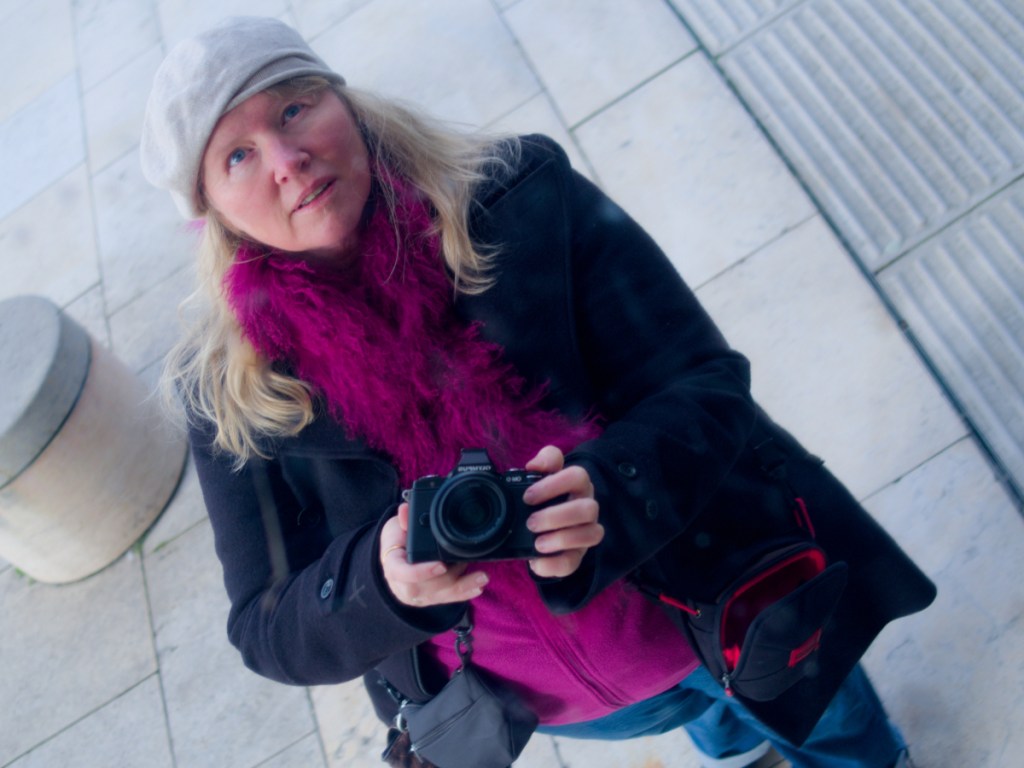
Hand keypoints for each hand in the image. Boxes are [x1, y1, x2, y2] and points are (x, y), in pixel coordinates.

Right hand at [379, 504, 488, 607]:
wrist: (395, 558)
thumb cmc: (396, 542)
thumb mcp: (396, 528)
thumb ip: (402, 521)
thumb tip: (404, 509)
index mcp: (393, 567)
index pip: (402, 574)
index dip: (421, 572)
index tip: (440, 566)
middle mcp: (403, 586)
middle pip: (427, 588)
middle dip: (450, 579)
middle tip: (468, 563)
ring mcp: (418, 595)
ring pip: (441, 595)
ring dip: (463, 587)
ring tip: (481, 577)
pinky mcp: (431, 599)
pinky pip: (448, 599)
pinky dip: (464, 594)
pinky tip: (477, 588)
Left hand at [523, 445, 603, 578]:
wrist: (541, 526)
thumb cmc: (543, 497)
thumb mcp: (540, 476)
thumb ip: (542, 462)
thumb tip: (534, 465)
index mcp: (577, 485)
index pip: (577, 476)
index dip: (553, 485)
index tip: (528, 496)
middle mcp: (587, 507)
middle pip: (587, 509)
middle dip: (556, 516)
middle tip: (531, 522)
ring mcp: (586, 532)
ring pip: (592, 535)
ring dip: (563, 539)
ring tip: (538, 543)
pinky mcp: (577, 555)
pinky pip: (574, 563)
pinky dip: (554, 565)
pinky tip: (536, 562)